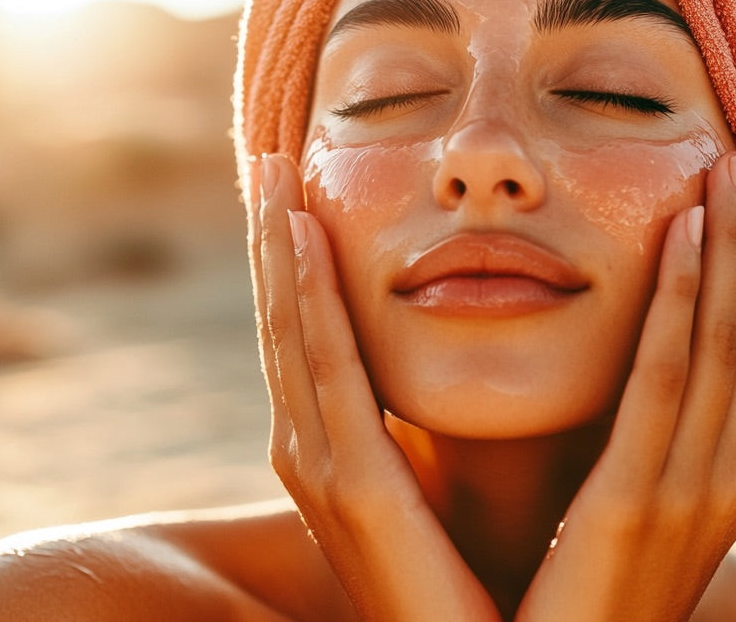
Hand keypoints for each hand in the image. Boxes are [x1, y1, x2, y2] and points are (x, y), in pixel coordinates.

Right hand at [248, 153, 500, 621]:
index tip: (296, 192)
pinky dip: (305, 297)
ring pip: (289, 331)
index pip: (305, 335)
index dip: (292, 263)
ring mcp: (318, 468)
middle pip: (283, 321)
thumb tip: (439, 376)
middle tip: (271, 157)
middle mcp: (308, 452)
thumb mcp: (432, 488)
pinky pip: (325, 368)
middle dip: (272, 239)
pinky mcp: (349, 487)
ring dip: (278, 248)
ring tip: (274, 174)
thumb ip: (420, 434)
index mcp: (331, 450)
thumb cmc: (464, 585)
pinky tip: (300, 238)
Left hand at [514, 143, 735, 621]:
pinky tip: (687, 231)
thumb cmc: (583, 600)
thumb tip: (646, 380)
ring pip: (728, 338)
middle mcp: (733, 473)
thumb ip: (648, 446)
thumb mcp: (635, 509)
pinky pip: (666, 379)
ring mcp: (695, 488)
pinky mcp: (637, 499)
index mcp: (733, 472)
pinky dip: (685, 298)